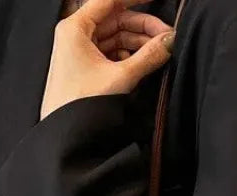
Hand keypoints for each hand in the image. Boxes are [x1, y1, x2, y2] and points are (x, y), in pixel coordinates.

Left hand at [41, 0, 174, 119]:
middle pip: (116, 19)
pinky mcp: (86, 68)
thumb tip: (170, 41)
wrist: (65, 136)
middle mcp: (75, 35)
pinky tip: (145, 62)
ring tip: (161, 51)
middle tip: (167, 36)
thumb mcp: (121, 77)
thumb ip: (149, 57)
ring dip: (139, 42)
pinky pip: (111, 53)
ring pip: (116, 37)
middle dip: (143, 26)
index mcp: (76, 27)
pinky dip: (129, 55)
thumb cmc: (81, 105)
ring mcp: (80, 51)